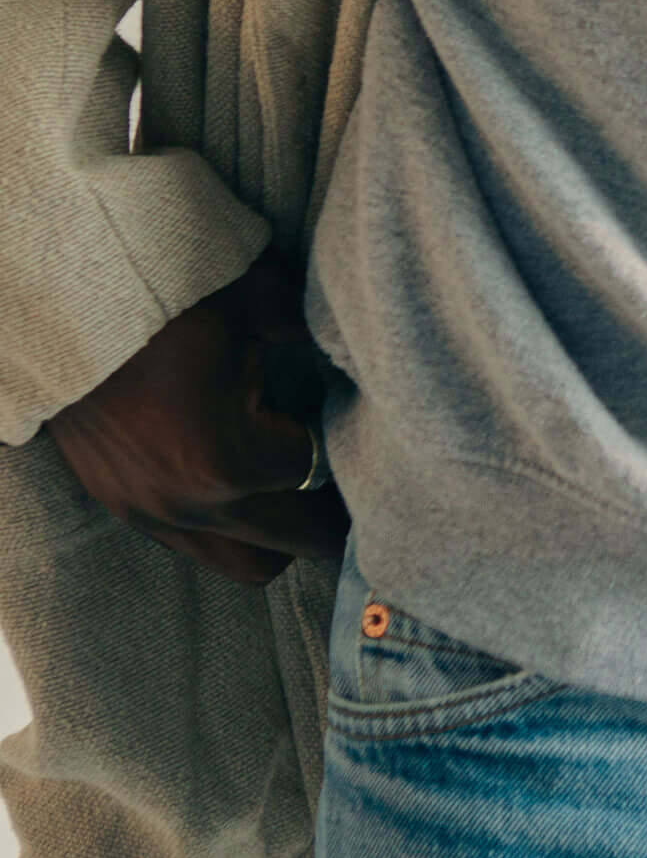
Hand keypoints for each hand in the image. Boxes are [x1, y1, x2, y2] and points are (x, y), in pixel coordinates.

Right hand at [45, 246, 349, 585]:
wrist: (57, 305)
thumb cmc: (164, 294)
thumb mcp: (257, 298)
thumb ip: (321, 331)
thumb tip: (374, 349)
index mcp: (231, 460)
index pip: (324, 477)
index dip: (355, 449)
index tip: (379, 436)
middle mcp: (192, 505)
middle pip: (299, 543)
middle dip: (334, 517)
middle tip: (364, 487)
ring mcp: (150, 514)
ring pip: (248, 562)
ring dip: (282, 533)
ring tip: (302, 484)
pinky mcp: (120, 507)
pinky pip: (197, 545)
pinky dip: (231, 522)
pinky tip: (244, 474)